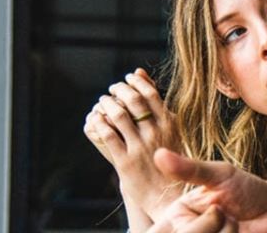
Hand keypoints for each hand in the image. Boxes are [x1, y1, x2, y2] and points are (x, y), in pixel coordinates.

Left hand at [82, 68, 182, 219]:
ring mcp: (140, 148)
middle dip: (119, 90)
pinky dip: (99, 123)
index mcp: (170, 125)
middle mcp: (156, 134)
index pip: (151, 93)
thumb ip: (155, 102)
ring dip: (106, 104)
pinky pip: (108, 135)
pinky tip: (96, 118)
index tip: (127, 78)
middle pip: (133, 101)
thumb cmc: (168, 158)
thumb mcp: (169, 129)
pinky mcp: (125, 162)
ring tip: (103, 101)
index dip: (136, 82)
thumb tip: (139, 72)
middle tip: (112, 88)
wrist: (166, 194)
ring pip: (119, 116)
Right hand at [151, 149, 266, 232]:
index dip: (168, 228)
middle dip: (206, 225)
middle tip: (222, 212)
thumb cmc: (247, 190)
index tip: (203, 211)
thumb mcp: (220, 175)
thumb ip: (190, 169)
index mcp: (176, 215)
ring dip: (224, 232)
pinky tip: (239, 232)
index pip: (156, 231)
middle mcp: (184, 232)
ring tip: (232, 222)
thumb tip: (159, 154)